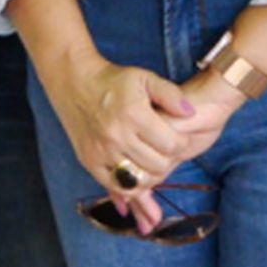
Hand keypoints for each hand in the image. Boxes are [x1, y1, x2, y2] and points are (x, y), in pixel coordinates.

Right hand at [48, 55, 221, 220]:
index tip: (180, 139)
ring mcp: (101, 152)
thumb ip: (171, 95)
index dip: (181, 144)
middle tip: (167, 151)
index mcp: (133, 114)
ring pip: (139, 180)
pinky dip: (131, 187)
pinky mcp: (90, 162)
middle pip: (157, 166)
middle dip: (168, 161)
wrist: (75, 84)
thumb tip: (191, 113)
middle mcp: (116, 136)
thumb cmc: (114, 82)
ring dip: (152, 175)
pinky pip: (116, 187)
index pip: (171, 144)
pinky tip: (138, 179)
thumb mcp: (145, 79)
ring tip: (154, 162)